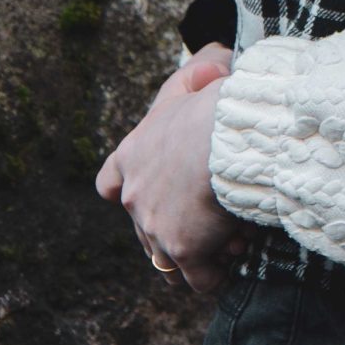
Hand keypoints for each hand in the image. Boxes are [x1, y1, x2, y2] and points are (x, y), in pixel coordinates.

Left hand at [96, 49, 245, 293]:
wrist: (226, 135)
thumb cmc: (216, 103)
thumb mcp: (200, 77)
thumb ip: (200, 74)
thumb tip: (214, 65)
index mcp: (132, 155)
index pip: (110, 182)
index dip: (128, 188)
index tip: (152, 192)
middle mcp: (135, 196)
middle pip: (145, 227)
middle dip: (179, 227)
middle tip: (214, 217)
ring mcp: (155, 227)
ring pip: (167, 261)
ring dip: (196, 256)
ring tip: (227, 243)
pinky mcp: (182, 250)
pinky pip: (199, 279)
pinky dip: (215, 274)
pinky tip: (234, 260)